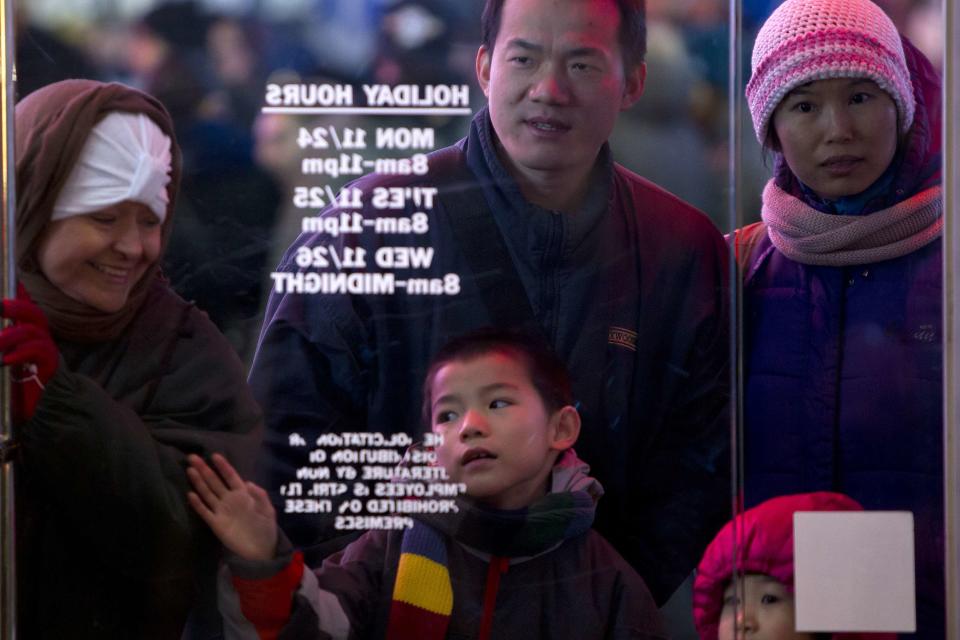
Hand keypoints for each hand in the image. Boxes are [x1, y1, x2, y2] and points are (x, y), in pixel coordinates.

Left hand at [0, 284, 57, 422]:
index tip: (5, 296)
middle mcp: (40, 341)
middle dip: (16, 306)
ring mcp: (47, 353)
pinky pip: (39, 352)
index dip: (17, 298)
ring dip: (10, 335)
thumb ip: (5, 348)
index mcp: (29, 338)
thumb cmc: (22, 391)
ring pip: (33, 332)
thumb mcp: (8, 363)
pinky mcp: (51, 367)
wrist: (48, 411)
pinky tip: (7, 361)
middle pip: (34, 314)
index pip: (25, 312)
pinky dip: (21, 353)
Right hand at [187, 453, 277, 561]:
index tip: (214, 455)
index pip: (231, 477)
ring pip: (207, 493)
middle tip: (193, 457)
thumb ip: (260, 496)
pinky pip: (204, 512)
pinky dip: (197, 504)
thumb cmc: (266, 528)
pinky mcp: (216, 523)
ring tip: (190, 470)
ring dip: (198, 482)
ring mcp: (221, 511)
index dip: (223, 466)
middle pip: (215, 482)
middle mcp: (229, 499)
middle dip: (204, 469)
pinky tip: (190, 494)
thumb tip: (249, 483)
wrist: (261, 550)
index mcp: (243, 494)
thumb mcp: (268, 510)